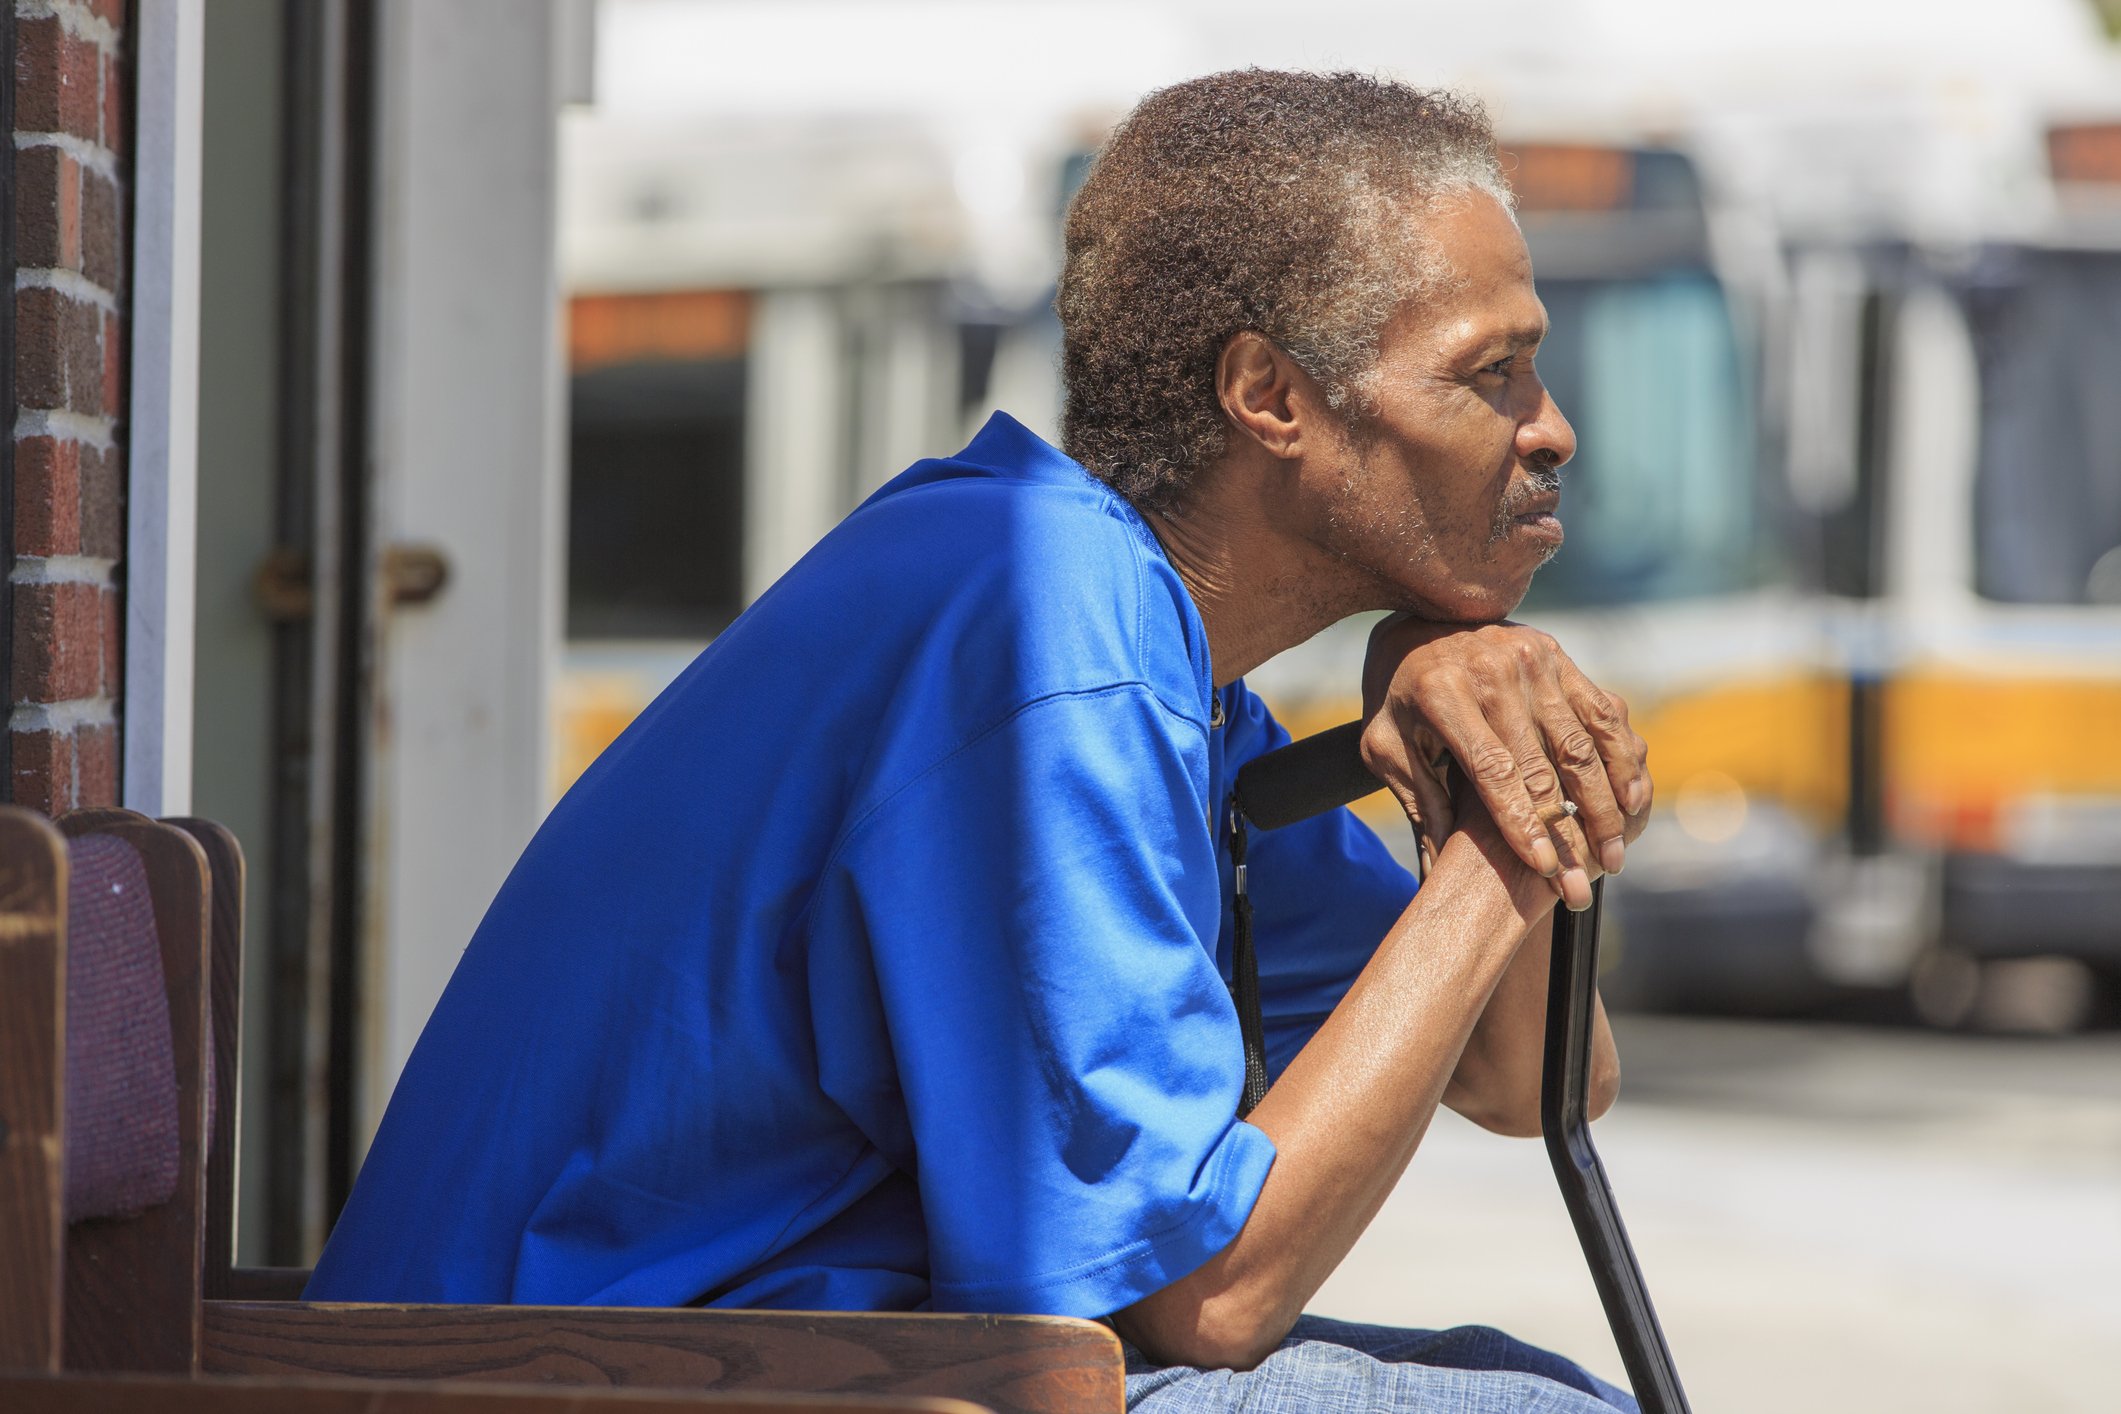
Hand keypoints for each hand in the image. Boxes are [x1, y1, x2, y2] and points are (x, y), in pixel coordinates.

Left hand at [1359, 614, 1650, 909]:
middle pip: (1544, 763)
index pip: (1494, 772)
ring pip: (1581, 742)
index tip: (1544, 868)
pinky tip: (1632, 800)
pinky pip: (1600, 711)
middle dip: (1571, 827)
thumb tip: (1436, 870)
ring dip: (1605, 802)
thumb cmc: (1396, 697)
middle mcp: (1492, 672)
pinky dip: (1621, 758)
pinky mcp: (1557, 656)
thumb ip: (1417, 801)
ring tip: (1615, 852)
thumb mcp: (1385, 747)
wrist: (1414, 618)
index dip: (1522, 822)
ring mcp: (1531, 659)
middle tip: (1589, 879)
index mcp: (1443, 695)